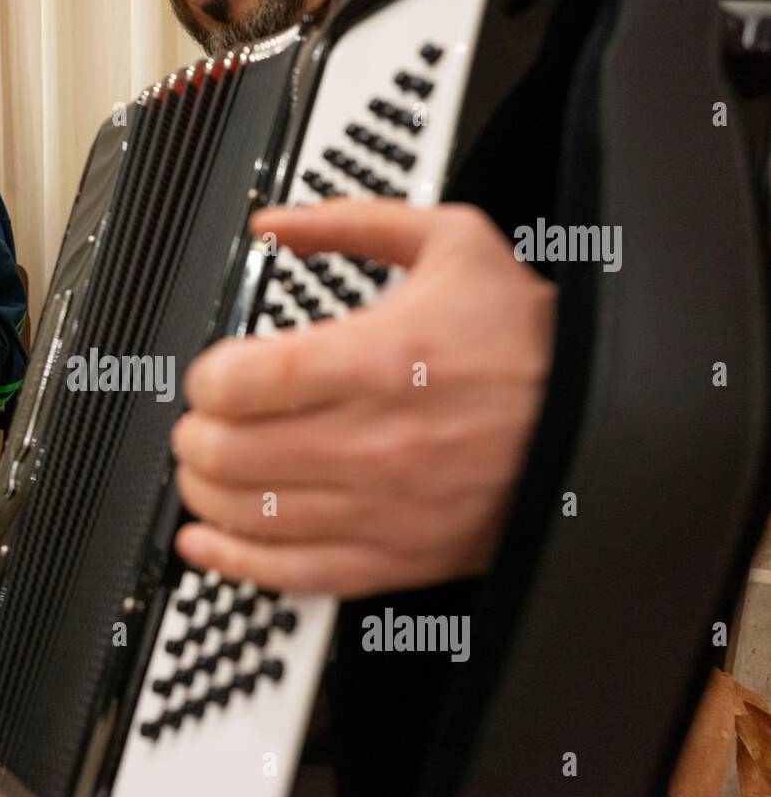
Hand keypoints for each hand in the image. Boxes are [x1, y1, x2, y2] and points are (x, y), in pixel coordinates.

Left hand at [171, 199, 555, 597]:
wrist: (601, 419)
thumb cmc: (526, 339)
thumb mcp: (452, 244)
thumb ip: (352, 223)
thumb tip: (275, 222)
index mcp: (384, 359)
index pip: (246, 382)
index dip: (206, 379)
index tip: (210, 374)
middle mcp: (380, 441)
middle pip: (233, 452)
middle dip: (195, 434)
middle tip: (199, 421)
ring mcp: (387, 508)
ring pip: (253, 514)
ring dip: (204, 490)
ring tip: (203, 469)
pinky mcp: (400, 557)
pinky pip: (295, 574)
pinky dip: (236, 561)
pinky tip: (207, 542)